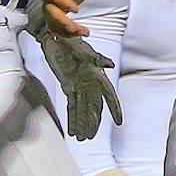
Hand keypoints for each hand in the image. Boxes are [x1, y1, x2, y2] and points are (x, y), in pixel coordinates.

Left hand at [33, 19, 121, 139]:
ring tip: (81, 139)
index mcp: (97, 75)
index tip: (119, 122)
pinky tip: (72, 130)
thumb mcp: (83, 49)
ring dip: (82, 124)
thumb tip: (108, 64)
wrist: (56, 37)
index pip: (108, 95)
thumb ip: (96, 58)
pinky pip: (71, 106)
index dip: (114, 109)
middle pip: (94, 108)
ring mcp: (79, 86)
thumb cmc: (71, 40)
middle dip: (91, 123)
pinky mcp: (68, 87)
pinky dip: (72, 118)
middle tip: (89, 138)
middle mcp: (90, 83)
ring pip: (83, 110)